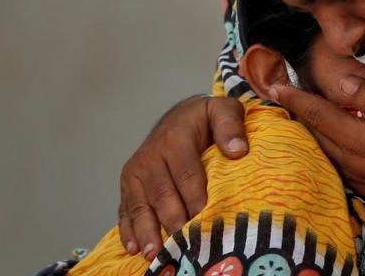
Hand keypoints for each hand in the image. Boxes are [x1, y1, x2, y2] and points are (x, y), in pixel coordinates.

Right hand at [117, 94, 247, 259]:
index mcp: (175, 139)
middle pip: (163, 195)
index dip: (197, 200)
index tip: (207, 220)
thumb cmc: (204, 119)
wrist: (177, 116)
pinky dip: (128, 230)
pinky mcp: (129, 184)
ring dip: (147, 231)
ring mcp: (136, 172)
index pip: (188, 175)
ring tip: (155, 254)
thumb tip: (238, 150)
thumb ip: (231, 125)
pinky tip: (134, 248)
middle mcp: (151, 157)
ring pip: (141, 205)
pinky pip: (126, 209)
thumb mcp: (222, 110)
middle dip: (174, 222)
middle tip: (186, 247)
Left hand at [269, 75, 364, 223]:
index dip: (295, 99)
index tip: (275, 86)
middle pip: (314, 135)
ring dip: (308, 134)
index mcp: (359, 141)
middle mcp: (351, 163)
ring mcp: (357, 180)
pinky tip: (327, 144)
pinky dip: (325, 150)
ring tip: (298, 119)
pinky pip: (336, 166)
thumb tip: (343, 81)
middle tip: (281, 99)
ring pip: (322, 153)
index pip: (318, 115)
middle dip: (296, 116)